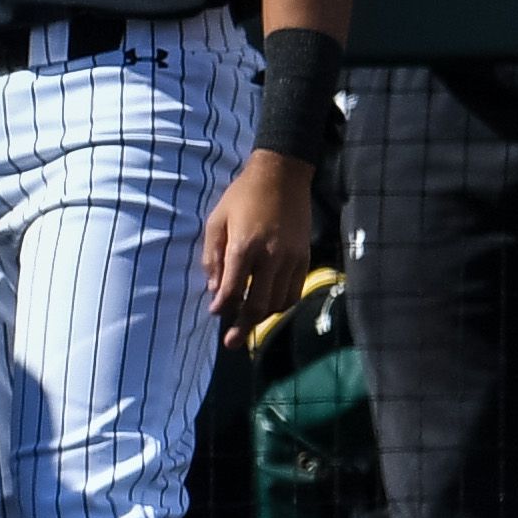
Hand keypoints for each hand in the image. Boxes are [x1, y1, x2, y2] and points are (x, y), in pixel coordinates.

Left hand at [198, 152, 314, 324]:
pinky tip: (269, 305)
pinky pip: (294, 292)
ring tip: (249, 322)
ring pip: (279, 303)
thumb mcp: (217, 220)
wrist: (282, 174)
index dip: (223, 307)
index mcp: (245, 246)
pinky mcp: (304, 257)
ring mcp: (291, 258)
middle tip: (231, 342)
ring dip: (262, 316)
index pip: (234, 290)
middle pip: (258, 304)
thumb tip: (215, 290)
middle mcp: (271, 256)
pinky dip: (281, 305)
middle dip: (243, 326)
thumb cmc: (243, 196)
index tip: (215, 313)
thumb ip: (213, 257)